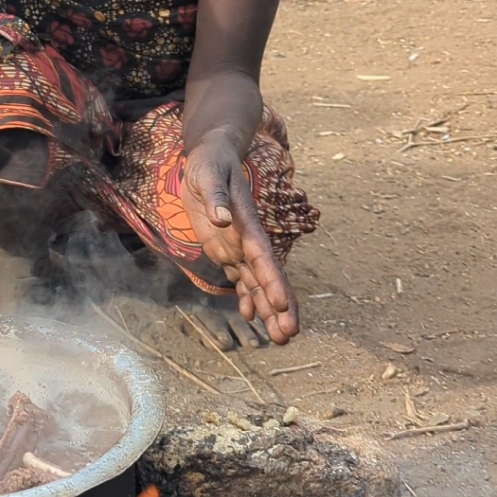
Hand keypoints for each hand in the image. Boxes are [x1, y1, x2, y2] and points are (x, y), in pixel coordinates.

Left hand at [181, 135, 298, 343]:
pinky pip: (239, 277)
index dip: (273, 282)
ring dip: (267, 310)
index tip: (282, 306)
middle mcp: (246, 241)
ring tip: (279, 338)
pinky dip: (245, 297)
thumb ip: (216, 197)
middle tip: (288, 336)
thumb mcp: (208, 175)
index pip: (263, 259)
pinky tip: (250, 317)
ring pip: (256, 284)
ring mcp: (237, 247)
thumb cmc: (211, 164)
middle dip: (279, 307)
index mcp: (247, 225)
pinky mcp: (225, 248)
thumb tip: (222, 219)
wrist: (211, 157)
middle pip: (267, 279)